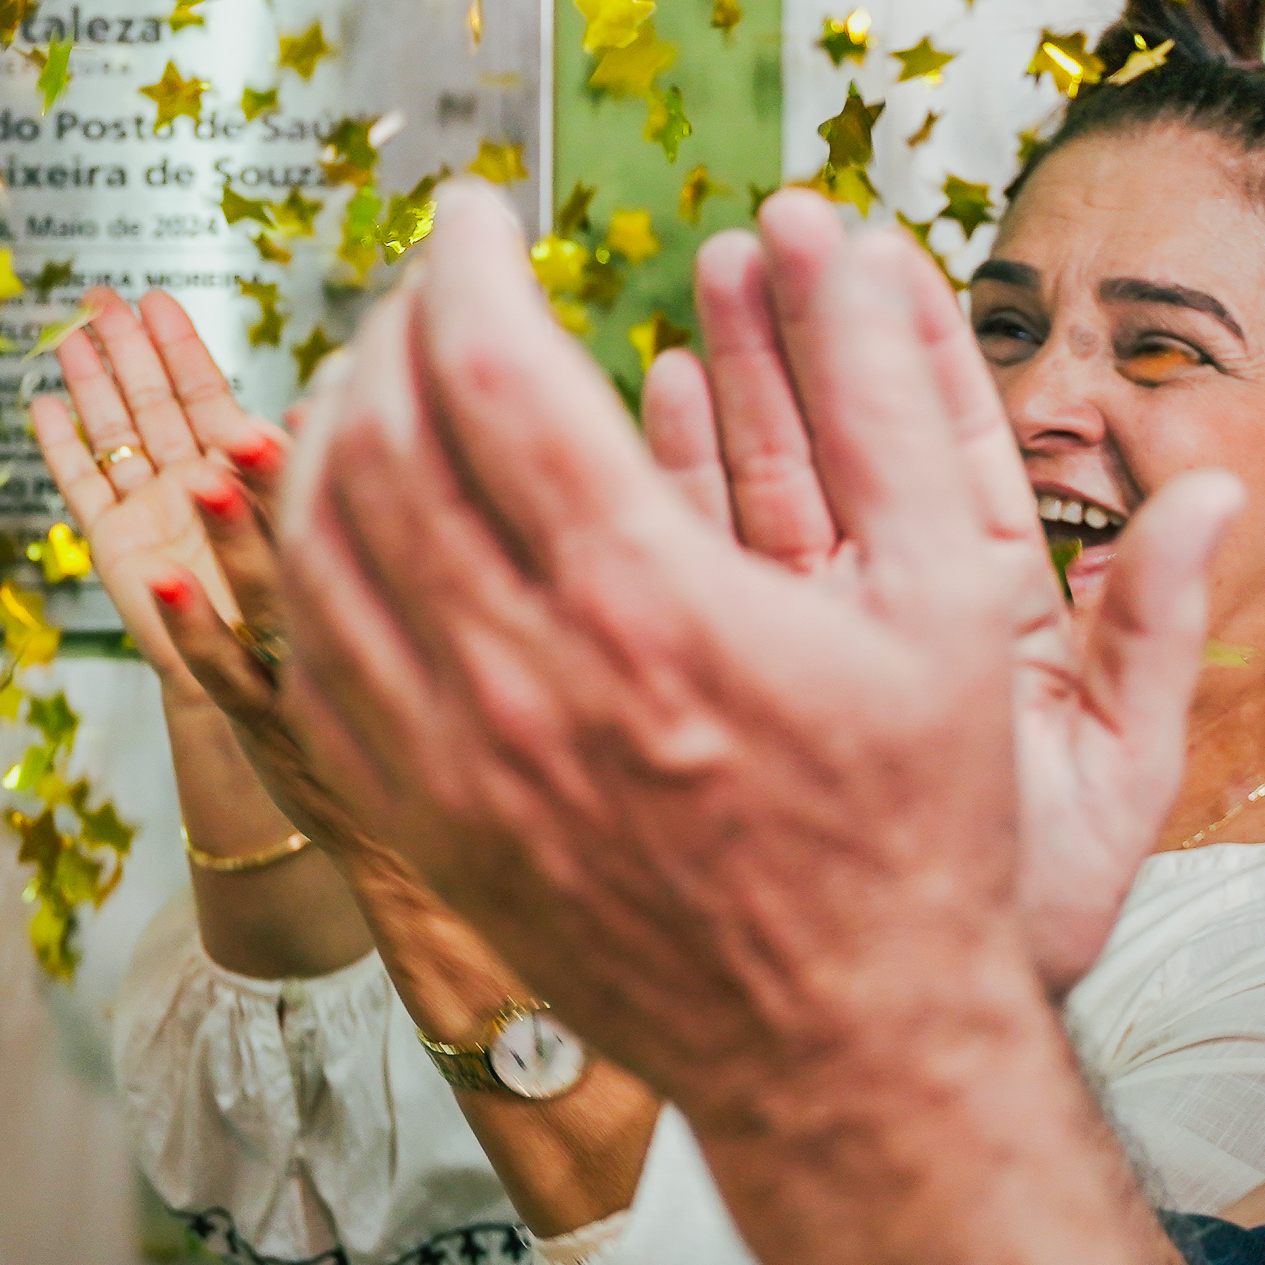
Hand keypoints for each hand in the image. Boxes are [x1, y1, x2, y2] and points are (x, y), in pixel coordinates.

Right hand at [26, 284, 282, 701]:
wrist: (255, 678)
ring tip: (68, 336)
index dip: (178, 347)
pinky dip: (62, 449)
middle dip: (125, 348)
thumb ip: (290, 468)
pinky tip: (44, 407)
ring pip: (112, 433)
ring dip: (90, 384)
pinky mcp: (114, 546)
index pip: (201, 393)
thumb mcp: (297, 525)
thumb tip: (312, 406)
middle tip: (98, 297)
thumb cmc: (290, 604)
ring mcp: (147, 509)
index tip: (156, 300)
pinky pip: (83, 488)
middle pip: (149, 401)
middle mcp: (186, 480)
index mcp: (232, 468)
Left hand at [269, 184, 1239, 1122]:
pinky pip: (314, 656)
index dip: (460, 265)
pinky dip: (314, 557)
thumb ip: (892, 407)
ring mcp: (454, 763)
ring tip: (390, 375)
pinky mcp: (423, 824)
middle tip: (433, 283)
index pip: (489, 372)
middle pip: (378, 440)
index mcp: (647, 608)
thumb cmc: (910, 828)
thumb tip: (842, 243)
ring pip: (318, 544)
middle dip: (389, 326)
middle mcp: (524, 681)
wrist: (847, 1048)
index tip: (475, 216)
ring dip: (333, 429)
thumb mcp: (950, 605)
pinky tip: (364, 512)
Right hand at [635, 210, 1190, 992]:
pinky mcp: (726, 677)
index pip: (946, 443)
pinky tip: (640, 407)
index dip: (912, 340)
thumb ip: (1151, 631)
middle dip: (799, 332)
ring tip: (698, 286)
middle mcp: (882, 610)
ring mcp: (795, 641)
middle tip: (763, 233)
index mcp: (984, 610)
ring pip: (754, 486)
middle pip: (839, 440)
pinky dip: (665, 484)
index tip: (875, 243)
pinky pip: (690, 563)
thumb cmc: (1017, 916)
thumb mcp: (1111, 770)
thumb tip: (1216, 500)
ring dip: (726, 384)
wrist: (898, 1037)